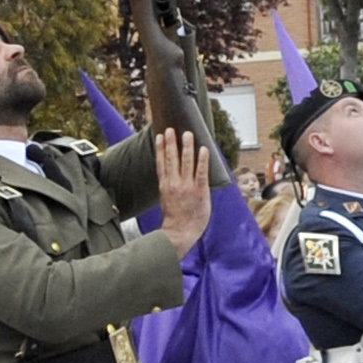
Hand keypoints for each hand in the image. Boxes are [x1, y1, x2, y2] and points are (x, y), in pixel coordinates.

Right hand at [155, 129, 211, 253]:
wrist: (180, 233)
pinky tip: (203, 149)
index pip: (161, 162)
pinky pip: (201, 172)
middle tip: (171, 129)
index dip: (160, 148)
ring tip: (187, 134)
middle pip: (171, 158)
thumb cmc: (175, 219)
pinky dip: (202, 160)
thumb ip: (169, 186)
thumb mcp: (166, 200)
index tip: (160, 136)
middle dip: (171, 143)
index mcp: (165, 185)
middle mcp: (174, 183)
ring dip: (186, 147)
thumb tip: (171, 176)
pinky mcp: (200, 191)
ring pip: (186, 162)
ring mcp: (187, 187)